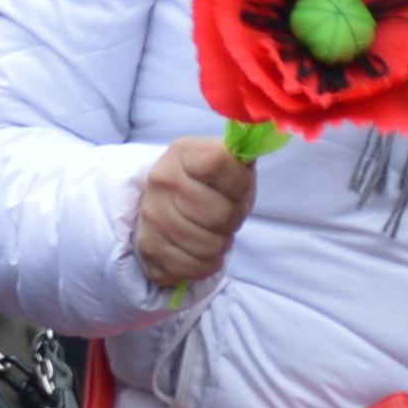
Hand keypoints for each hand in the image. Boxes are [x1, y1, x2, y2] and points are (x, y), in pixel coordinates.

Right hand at [131, 132, 254, 286]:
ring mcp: (151, 216)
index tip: (238, 187)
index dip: (240, 182)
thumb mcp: (229, 163)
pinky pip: (195, 268)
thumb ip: (243, 156)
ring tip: (214, 232)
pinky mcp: (148, 248)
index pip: (219, 163)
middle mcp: (161, 181)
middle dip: (234, 219)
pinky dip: (207, 263)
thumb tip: (259, 138)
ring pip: (210, 246)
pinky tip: (201, 249)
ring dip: (222, 243)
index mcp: (183, 152)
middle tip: (228, 214)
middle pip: (221, 214)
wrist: (167, 203)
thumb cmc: (210, 184)